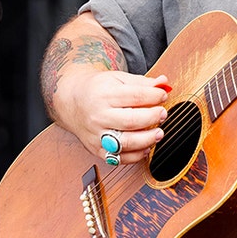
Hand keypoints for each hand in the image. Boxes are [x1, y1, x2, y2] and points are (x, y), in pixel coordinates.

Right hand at [56, 69, 170, 165]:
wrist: (72, 102)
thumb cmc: (98, 90)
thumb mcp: (118, 79)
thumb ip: (142, 82)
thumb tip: (164, 83)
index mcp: (104, 95)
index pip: (135, 96)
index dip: (154, 96)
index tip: (163, 95)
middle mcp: (99, 116)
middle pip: (131, 121)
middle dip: (152, 118)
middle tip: (163, 114)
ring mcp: (97, 134)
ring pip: (125, 143)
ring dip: (147, 140)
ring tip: (159, 133)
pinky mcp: (96, 149)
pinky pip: (118, 158)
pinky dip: (135, 156)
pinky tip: (145, 147)